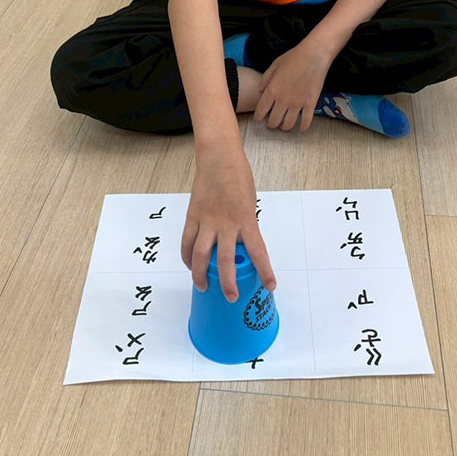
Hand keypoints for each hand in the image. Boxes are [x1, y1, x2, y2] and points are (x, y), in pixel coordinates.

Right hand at [181, 143, 276, 301]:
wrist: (219, 158)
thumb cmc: (239, 177)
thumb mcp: (249, 203)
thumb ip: (245, 225)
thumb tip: (240, 246)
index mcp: (246, 219)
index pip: (258, 252)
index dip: (265, 272)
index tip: (270, 286)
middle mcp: (226, 223)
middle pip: (225, 261)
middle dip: (228, 283)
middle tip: (231, 297)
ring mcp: (207, 220)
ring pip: (200, 255)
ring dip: (200, 275)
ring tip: (203, 286)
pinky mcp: (192, 216)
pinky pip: (186, 241)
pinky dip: (186, 256)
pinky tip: (190, 265)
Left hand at [253, 39, 330, 132]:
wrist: (314, 55)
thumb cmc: (293, 57)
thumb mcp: (274, 65)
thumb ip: (266, 79)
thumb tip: (260, 91)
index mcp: (272, 91)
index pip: (261, 111)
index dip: (258, 118)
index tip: (258, 120)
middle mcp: (283, 100)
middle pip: (274, 121)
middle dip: (271, 124)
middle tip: (271, 123)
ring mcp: (297, 104)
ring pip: (288, 124)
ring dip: (284, 128)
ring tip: (284, 126)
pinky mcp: (310, 104)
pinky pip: (306, 121)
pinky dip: (303, 127)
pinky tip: (301, 129)